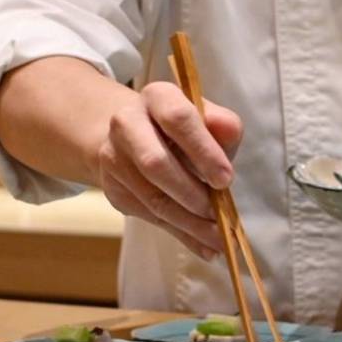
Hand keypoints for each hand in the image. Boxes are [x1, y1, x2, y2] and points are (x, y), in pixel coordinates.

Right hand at [92, 81, 242, 259]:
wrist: (136, 137)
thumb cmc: (185, 130)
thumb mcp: (208, 120)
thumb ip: (223, 126)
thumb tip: (228, 130)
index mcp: (157, 97)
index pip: (178, 118)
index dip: (203, 151)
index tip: (226, 180)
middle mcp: (126, 122)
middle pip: (155, 162)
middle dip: (191, 193)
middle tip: (218, 214)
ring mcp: (113, 156)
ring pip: (151, 197)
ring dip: (188, 222)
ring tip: (218, 238)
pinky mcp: (113, 188)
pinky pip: (148, 215)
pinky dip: (180, 233)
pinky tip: (203, 244)